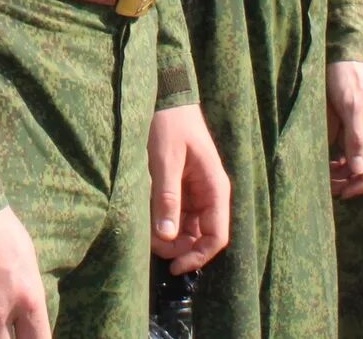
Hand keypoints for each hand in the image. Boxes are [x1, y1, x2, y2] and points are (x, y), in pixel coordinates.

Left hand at [147, 103, 230, 274]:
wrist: (165, 96)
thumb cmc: (169, 124)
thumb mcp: (164, 161)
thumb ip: (167, 197)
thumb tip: (166, 236)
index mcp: (215, 187)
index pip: (217, 236)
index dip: (198, 256)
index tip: (174, 267)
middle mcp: (210, 193)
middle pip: (201, 236)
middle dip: (178, 247)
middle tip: (150, 246)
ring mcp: (196, 191)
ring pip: (187, 228)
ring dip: (169, 236)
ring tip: (146, 231)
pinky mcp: (182, 187)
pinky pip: (176, 214)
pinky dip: (163, 220)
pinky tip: (147, 217)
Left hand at [324, 59, 362, 197]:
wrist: (343, 52)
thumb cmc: (348, 77)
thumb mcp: (350, 108)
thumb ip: (356, 138)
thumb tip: (358, 170)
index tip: (346, 192)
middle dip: (355, 181)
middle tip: (335, 192)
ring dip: (348, 173)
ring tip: (330, 182)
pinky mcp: (358, 123)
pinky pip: (355, 148)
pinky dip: (344, 160)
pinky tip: (330, 165)